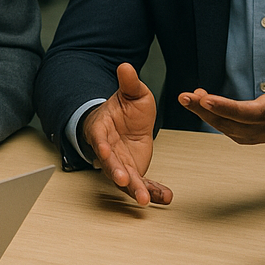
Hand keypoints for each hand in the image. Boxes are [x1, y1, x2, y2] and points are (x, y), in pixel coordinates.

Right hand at [81, 63, 171, 205]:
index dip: (101, 145)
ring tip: (145, 199)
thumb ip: (129, 83)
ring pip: (126, 179)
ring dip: (135, 189)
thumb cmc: (124, 108)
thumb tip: (125, 66)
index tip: (104, 150)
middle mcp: (109, 150)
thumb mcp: (131, 93)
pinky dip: (154, 192)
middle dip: (117, 173)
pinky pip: (144, 183)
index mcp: (102, 129)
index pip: (100, 138)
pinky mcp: (135, 171)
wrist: (128, 122)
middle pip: (111, 164)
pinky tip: (165, 198)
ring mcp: (121, 163)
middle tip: (124, 180)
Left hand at [178, 28, 264, 146]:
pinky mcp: (241, 135)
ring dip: (201, 112)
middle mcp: (259, 127)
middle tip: (186, 97)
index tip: (206, 99)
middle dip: (204, 109)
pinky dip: (207, 115)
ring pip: (221, 125)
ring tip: (186, 97)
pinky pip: (221, 125)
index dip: (227, 108)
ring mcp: (249, 134)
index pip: (248, 113)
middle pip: (228, 121)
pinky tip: (196, 100)